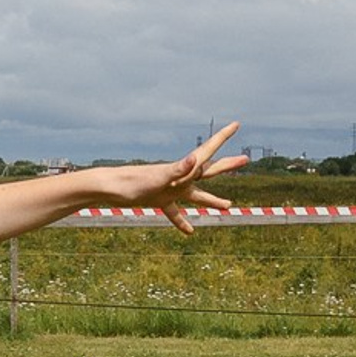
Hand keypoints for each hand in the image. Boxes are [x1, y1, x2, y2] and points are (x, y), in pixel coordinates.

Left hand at [99, 121, 246, 233]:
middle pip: (209, 171)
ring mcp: (170, 189)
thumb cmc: (132, 182)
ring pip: (197, 195)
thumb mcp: (159, 177)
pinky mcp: (159, 200)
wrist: (109, 189)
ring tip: (229, 206)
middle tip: (246, 159)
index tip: (236, 123)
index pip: (208, 150)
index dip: (223, 136)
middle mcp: (180, 177)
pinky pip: (174, 213)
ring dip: (212, 200)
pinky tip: (189, 232)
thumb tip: (195, 159)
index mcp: (183, 168)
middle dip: (228, 165)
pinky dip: (182, 221)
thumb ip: (178, 169)